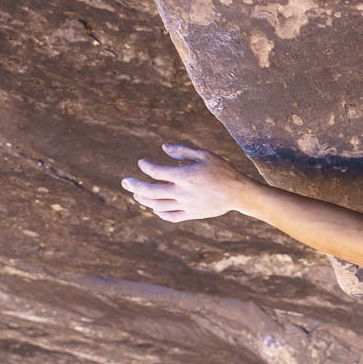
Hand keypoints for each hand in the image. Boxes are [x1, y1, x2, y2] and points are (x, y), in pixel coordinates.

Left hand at [121, 143, 252, 220]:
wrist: (238, 193)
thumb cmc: (222, 170)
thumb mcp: (204, 154)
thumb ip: (182, 150)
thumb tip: (163, 147)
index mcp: (184, 175)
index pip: (156, 172)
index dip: (145, 166)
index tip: (142, 163)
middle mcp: (182, 192)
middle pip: (151, 191)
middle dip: (135, 186)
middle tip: (124, 182)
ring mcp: (186, 205)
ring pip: (158, 205)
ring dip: (144, 200)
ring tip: (136, 195)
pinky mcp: (191, 214)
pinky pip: (171, 216)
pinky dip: (159, 212)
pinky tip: (154, 207)